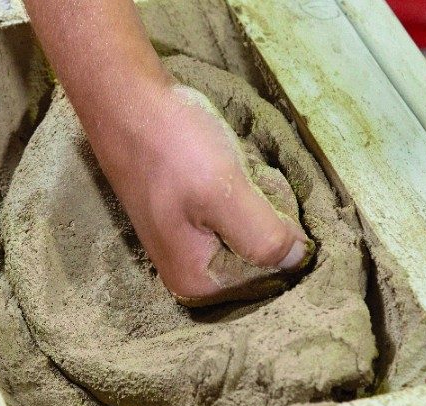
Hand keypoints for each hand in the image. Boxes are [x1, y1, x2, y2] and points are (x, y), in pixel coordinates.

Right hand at [90, 81, 311, 305]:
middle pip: (259, 257)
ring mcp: (187, 246)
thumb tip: (299, 259)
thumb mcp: (224, 194)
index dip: (281, 235)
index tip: (262, 197)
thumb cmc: (172, 148)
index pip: (271, 276)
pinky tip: (226, 168)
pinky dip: (240, 192)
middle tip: (247, 179)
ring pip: (250, 233)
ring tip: (233, 169)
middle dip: (267, 218)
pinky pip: (233, 216)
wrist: (126, 103)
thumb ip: (264, 236)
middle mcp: (190, 274)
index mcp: (198, 282)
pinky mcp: (187, 220)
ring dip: (256, 200)